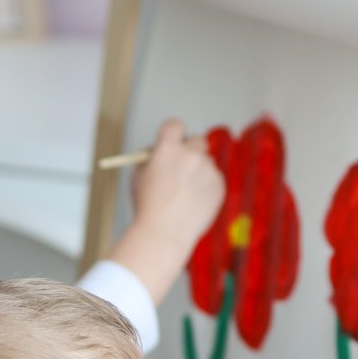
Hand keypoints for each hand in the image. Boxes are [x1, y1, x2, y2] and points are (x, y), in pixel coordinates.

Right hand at [105, 119, 225, 303]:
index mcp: (168, 148)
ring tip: (185, 194)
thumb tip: (157, 153)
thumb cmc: (147, 207)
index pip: (175, 125)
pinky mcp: (219, 185)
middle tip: (183, 166)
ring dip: (199, 171)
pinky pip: (214, 179)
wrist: (165, 232)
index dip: (173, 133)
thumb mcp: (138, 177)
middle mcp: (190, 154)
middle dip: (191, 150)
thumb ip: (149, 160)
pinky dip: (206, 188)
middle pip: (197, 140)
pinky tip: (193, 203)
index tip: (172, 141)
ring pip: (206, 162)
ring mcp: (207, 169)